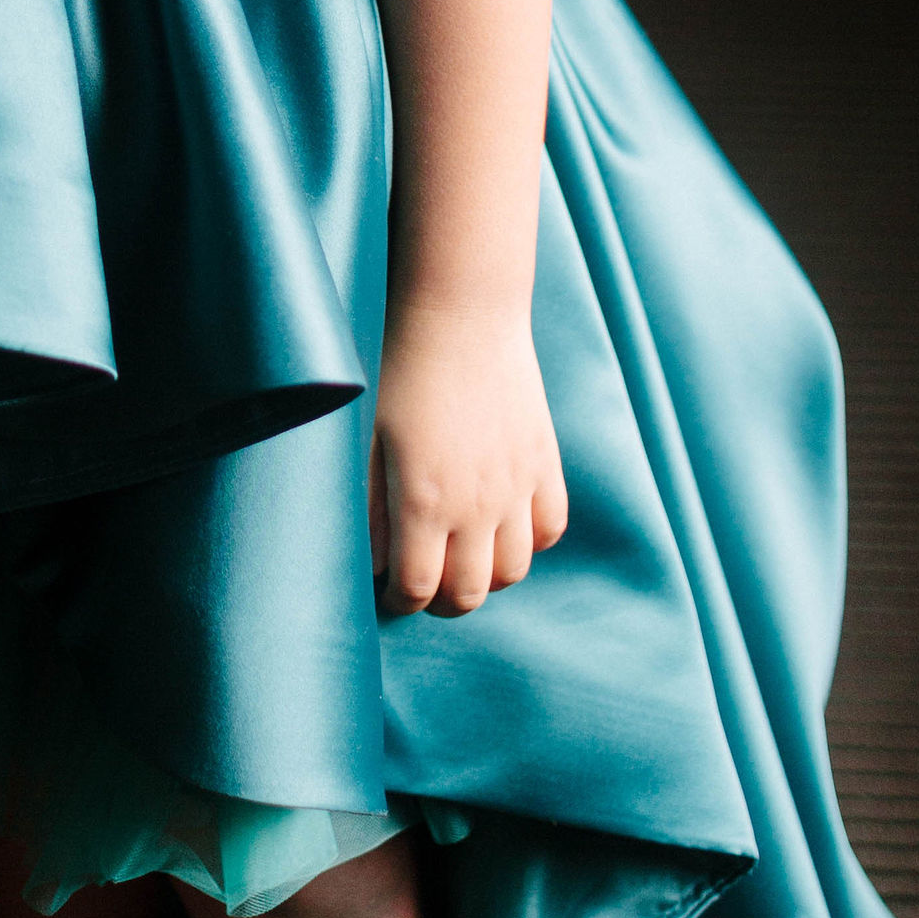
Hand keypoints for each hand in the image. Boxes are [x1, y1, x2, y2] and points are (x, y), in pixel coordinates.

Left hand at [370, 301, 567, 617]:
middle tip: (423, 585)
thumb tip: (373, 562)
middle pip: (469, 594)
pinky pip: (549, 529)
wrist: (460, 316)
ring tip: (461, 557)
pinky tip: (503, 526)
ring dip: (485, 576)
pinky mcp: (544, 464)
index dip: (399, 601)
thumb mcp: (368, 441)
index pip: (417, 589)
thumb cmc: (399, 372)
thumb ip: (371, 510)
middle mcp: (476, 505)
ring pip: (512, 571)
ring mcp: (517, 487)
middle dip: (441, 601)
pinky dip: (528, 541)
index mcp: (423, 502)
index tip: (388, 592)